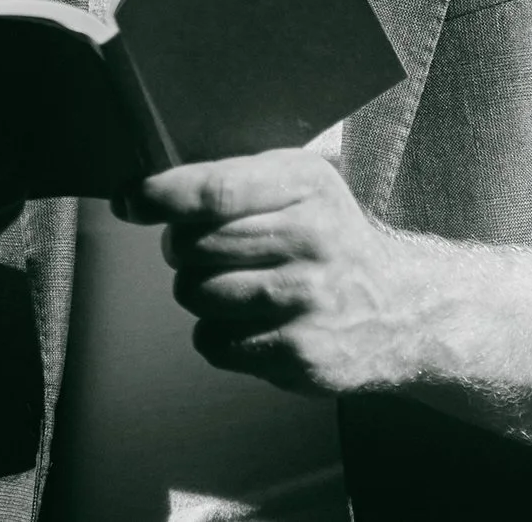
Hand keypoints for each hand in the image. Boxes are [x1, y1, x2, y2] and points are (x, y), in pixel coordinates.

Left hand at [122, 149, 429, 395]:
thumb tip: (143, 190)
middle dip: (182, 248)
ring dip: (202, 292)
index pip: (216, 191)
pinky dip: (220, 335)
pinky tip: (256, 322)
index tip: (132, 199)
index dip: (161, 196)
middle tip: (209, 249)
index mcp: (309, 185)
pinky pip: (213, 342)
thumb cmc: (330, 241)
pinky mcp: (300, 350)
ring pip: (197, 294)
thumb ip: (236, 180)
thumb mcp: (302, 187)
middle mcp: (313, 238)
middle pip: (194, 245)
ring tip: (241, 286)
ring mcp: (307, 298)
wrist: (399, 308)